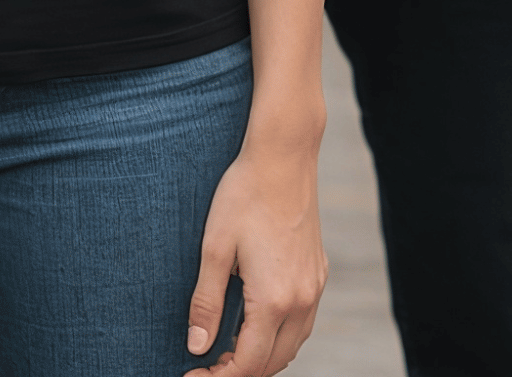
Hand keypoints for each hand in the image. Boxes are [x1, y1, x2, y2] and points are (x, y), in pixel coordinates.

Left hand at [185, 139, 326, 375]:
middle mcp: (302, 300)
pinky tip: (256, 321)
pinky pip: (302, 322)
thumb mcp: (215, 248)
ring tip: (228, 348)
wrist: (283, 156)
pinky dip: (280, 335)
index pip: (249, 363)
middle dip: (240, 371)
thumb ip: (205, 302)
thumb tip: (197, 346)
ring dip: (262, 356)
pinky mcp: (318, 272)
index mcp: (274, 299)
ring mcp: (314, 287)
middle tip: (207, 364)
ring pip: (292, 345)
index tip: (193, 374)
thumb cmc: (244, 195)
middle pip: (273, 362)